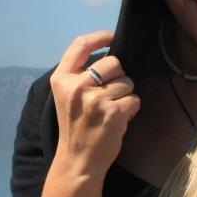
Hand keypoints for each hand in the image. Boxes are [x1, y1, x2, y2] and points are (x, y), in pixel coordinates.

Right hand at [50, 30, 140, 175]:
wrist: (78, 160)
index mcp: (61, 79)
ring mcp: (95, 100)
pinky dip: (131, 109)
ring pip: (127, 82)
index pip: (80, 45)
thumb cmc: (75, 127)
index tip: (112, 37)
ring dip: (125, 95)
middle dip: (117, 76)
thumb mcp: (66, 96)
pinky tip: (118, 119)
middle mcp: (77, 86)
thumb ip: (80, 75)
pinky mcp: (113, 112)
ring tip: (111, 111)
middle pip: (113, 62)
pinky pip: (134, 99)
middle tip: (109, 95)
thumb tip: (110, 54)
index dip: (100, 37)